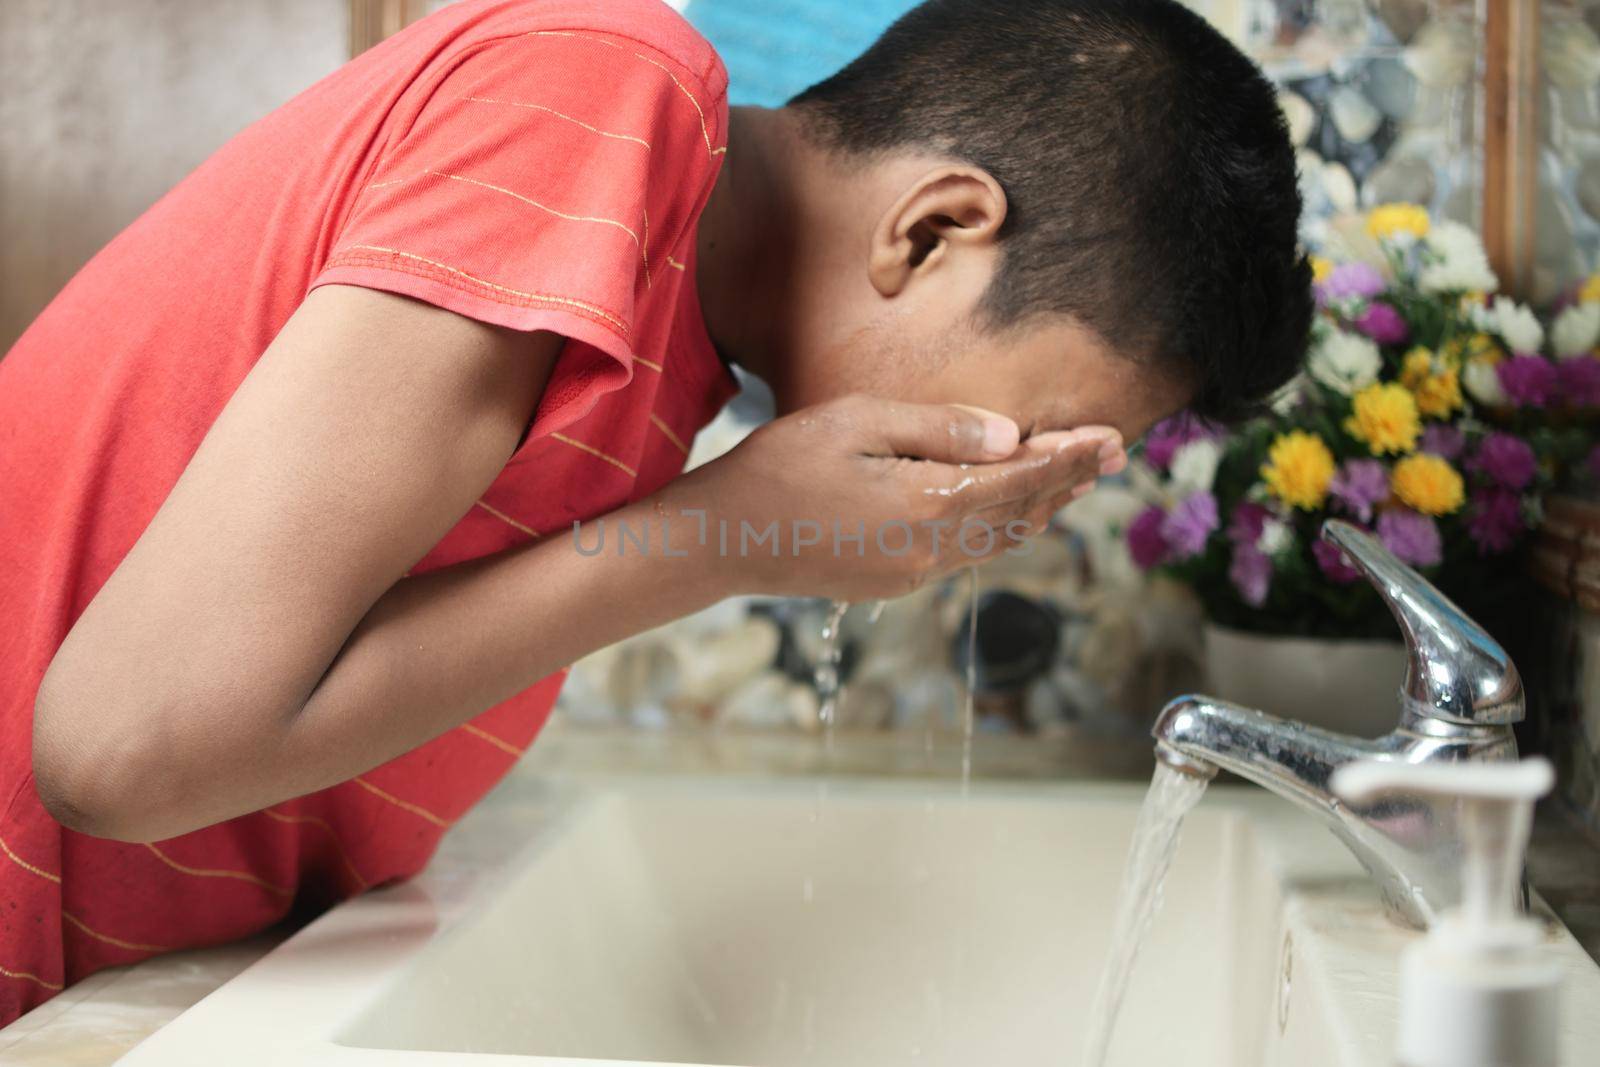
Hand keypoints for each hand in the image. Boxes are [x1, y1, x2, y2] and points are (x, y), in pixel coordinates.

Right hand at [653, 394, 1124, 600]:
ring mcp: (914, 572)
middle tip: (1115, 454)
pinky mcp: (894, 581)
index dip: (1070, 457)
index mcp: (928, 503)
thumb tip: (1010, 436)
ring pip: (998, 539)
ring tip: (1077, 482)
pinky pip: (968, 553)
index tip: (1112, 437)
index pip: (1022, 478)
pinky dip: (1003, 529)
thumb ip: (936, 428)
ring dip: (1042, 509)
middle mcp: (932, 548)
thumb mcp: (857, 422)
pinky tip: (1011, 514)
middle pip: (1021, 513)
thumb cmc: (780, 466)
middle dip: (1070, 481)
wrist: (724, 540)